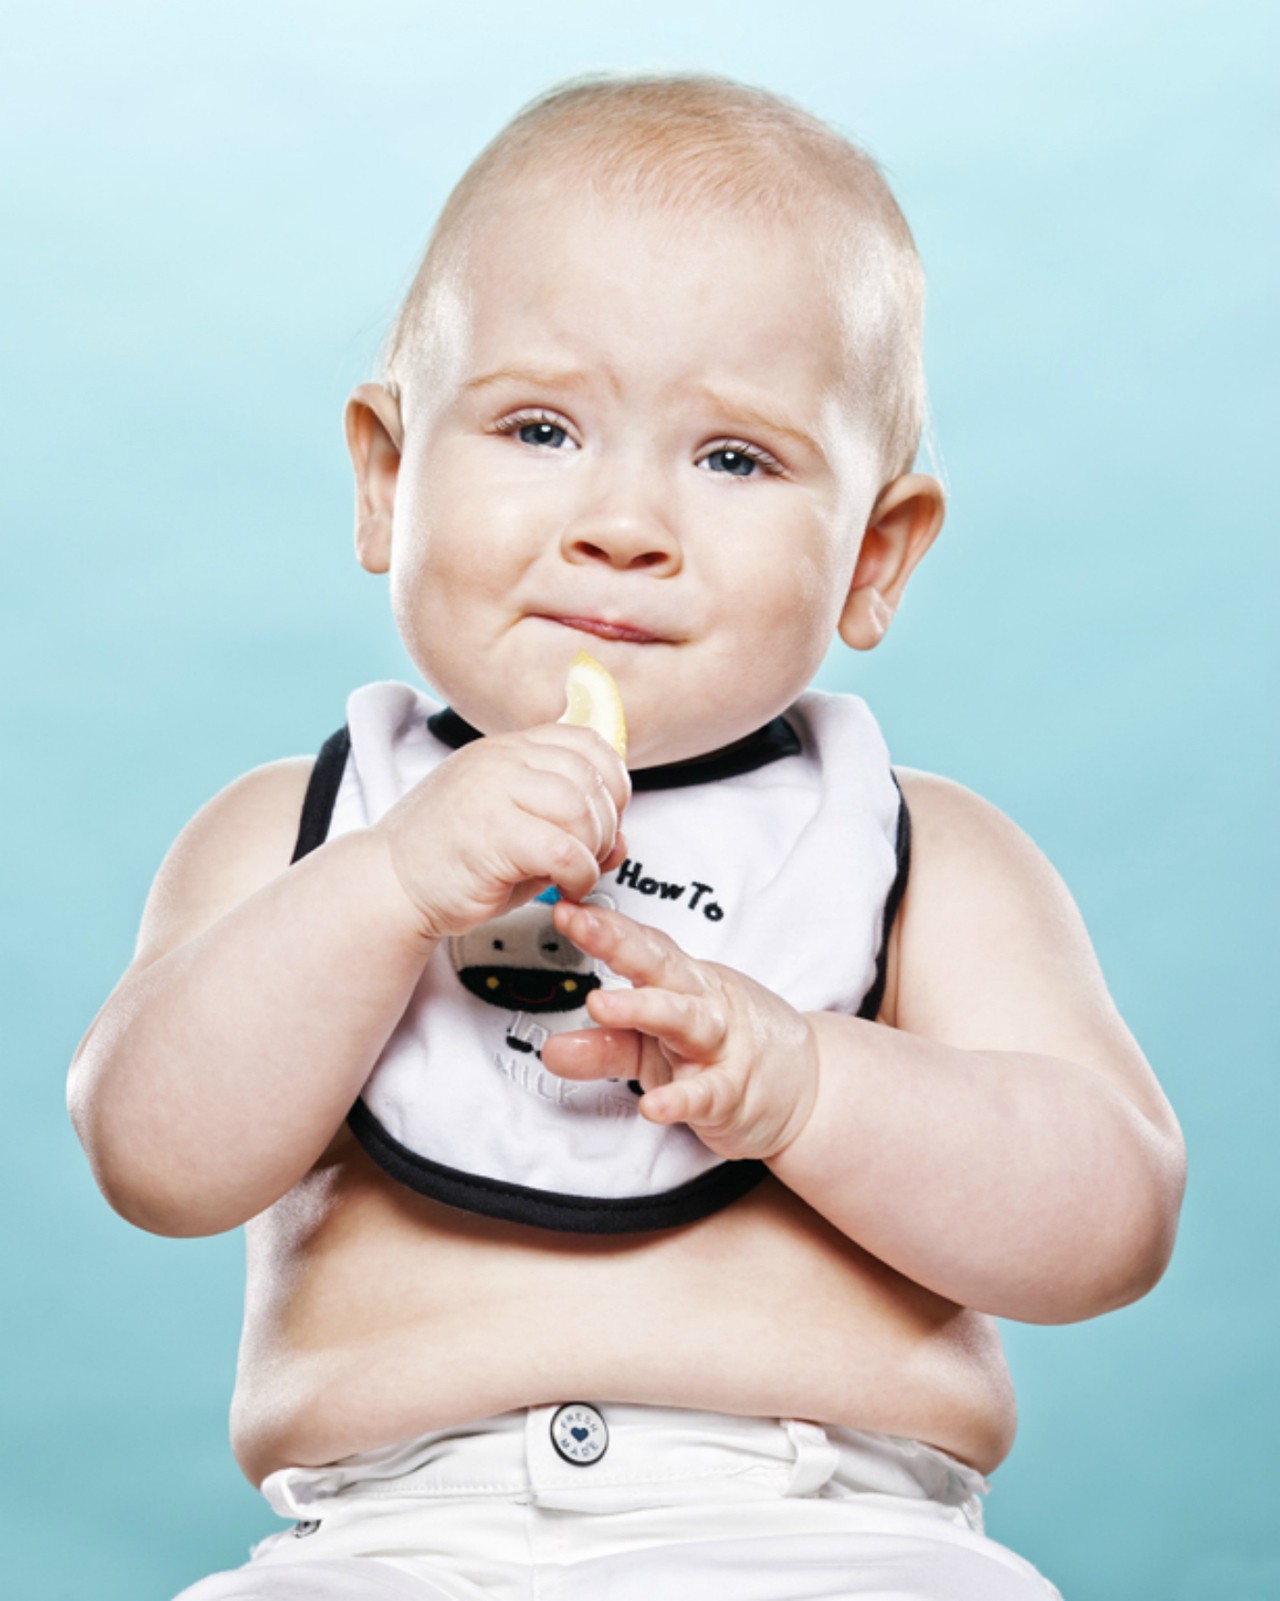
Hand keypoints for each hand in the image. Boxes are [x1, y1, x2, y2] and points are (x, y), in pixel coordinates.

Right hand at [374, 724, 629, 940]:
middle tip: (589, 857)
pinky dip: (577, 874)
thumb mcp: (517, 825)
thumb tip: (621, 839)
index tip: (606, 820)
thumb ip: (569, 824)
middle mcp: (502, 760)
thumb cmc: (453, 861)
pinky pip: (563, 849)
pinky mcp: (491, 832)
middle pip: (592, 777)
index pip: (587, 742)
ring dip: (592, 850)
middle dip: (606, 825)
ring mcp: (494, 790)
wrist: (391, 884)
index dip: (613, 783)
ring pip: (581, 810)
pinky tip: (563, 887)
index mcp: (508, 748)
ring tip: (573, 873)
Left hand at [541, 901, 819, 1162]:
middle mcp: (702, 1004)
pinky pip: (706, 1092)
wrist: (808, 1089)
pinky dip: (680, 1099)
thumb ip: (605, 1048)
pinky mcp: (733, 1093)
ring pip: (685, 1019)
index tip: (566, 908)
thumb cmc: (725, 1054)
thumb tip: (551, 1049)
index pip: (642, 945)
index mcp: (683, 983)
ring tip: (601, 1005)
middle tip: (580, 926)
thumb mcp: (657, 1049)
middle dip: (618, 943)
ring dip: (643, 1008)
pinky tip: (653, 1106)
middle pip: (661, 967)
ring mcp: (721, 1046)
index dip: (604, 926)